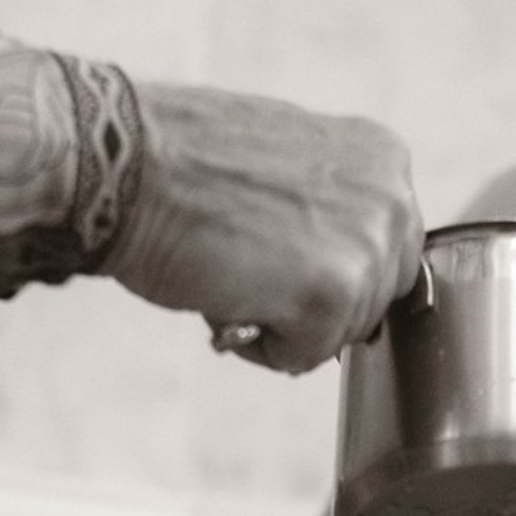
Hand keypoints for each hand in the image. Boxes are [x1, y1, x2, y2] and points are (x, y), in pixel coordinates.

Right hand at [106, 82, 423, 372]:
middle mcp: (391, 199)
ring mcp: (366, 247)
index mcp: (383, 159)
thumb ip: (331, 210)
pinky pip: (306, 356)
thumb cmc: (184, 165)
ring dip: (285, 324)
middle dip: (315, 305)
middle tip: (250, 272)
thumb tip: (340, 271)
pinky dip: (261, 346)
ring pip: (340, 333)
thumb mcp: (288, 166)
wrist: (124, 163)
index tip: (280, 259)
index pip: (387, 254)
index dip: (329, 272)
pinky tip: (227, 298)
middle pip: (373, 301)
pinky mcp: (333, 294)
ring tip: (233, 275)